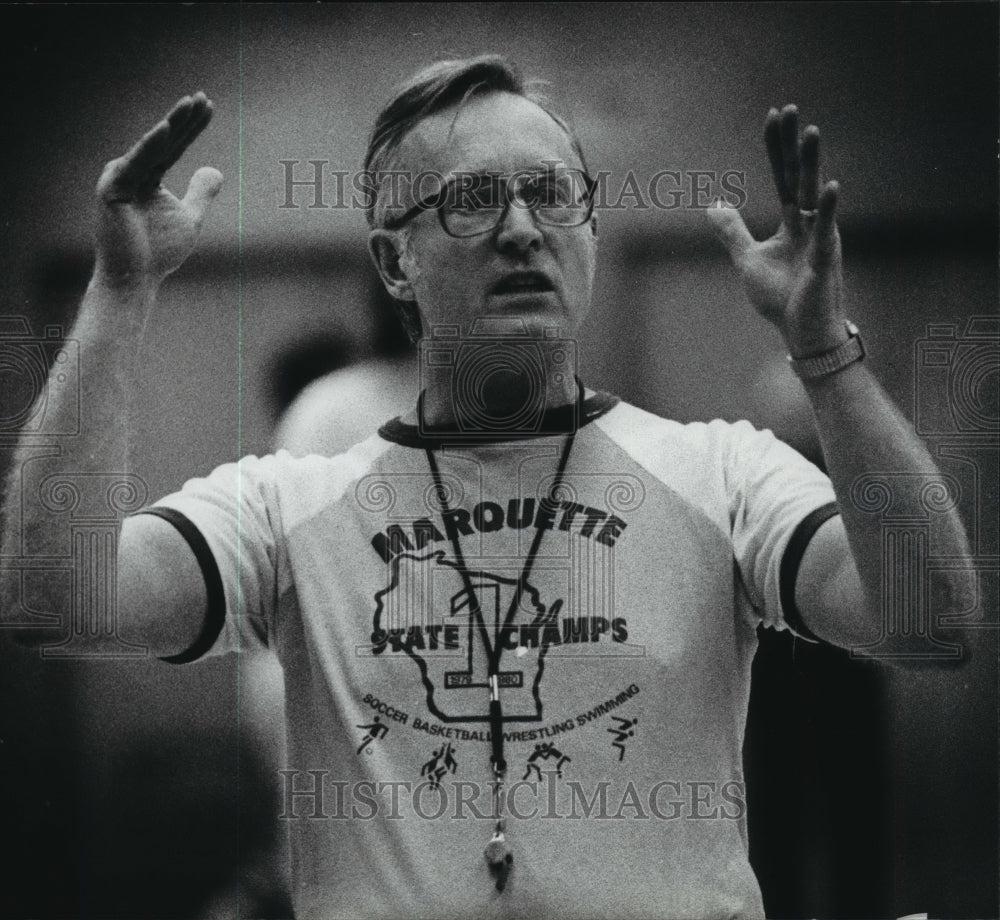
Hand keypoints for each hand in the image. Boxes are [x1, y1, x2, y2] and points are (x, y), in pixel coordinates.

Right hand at [94, 92, 222, 284]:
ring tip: (190, 103)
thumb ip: (200, 193)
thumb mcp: (190, 217)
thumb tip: (216, 169)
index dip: (192, 127)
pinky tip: (167, 127)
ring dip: (172, 123)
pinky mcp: (112, 187)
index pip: (174, 146)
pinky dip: (151, 144)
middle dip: (184, 118)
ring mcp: (119, 177)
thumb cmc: (158, 252)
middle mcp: (130, 171)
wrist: (135, 279)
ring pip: (152, 146)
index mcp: (147, 176)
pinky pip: (137, 162)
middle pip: (164, 140)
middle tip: (203, 96)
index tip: (209, 105)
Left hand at [707, 105, 845, 356]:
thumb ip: (733, 231)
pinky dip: (825, 209)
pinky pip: (825, 230)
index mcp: (792, 221)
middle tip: (790, 109)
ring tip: (811, 132)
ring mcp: (820, 238)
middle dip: (793, 143)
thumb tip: (712, 205)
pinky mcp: (823, 259)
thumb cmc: (782, 297)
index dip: (777, 147)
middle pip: (798, 176)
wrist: (802, 332)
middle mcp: (809, 222)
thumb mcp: (748, 259)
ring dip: (812, 164)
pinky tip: (829, 186)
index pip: (783, 176)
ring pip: (812, 195)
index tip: (774, 116)